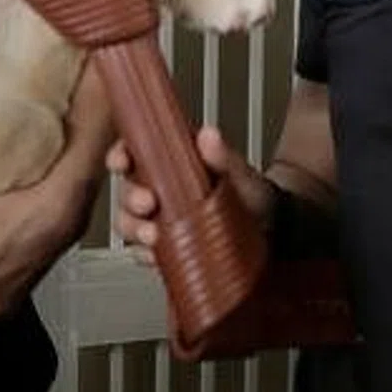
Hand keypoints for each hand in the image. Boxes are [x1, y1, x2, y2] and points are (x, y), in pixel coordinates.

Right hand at [106, 126, 270, 260]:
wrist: (272, 231)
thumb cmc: (250, 195)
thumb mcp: (238, 172)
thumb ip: (221, 156)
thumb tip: (209, 135)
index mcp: (169, 164)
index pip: (132, 154)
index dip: (119, 156)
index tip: (122, 161)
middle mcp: (159, 191)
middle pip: (126, 193)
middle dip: (130, 199)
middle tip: (149, 203)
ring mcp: (160, 221)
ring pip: (129, 224)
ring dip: (135, 229)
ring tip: (154, 235)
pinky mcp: (167, 249)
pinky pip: (144, 254)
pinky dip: (147, 256)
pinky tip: (157, 255)